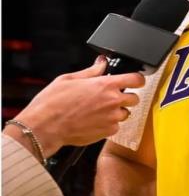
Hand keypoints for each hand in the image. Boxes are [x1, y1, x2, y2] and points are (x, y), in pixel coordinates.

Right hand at [9, 57, 144, 156]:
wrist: (44, 127)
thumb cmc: (53, 103)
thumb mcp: (70, 79)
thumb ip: (91, 71)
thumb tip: (101, 63)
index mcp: (106, 85)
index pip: (136, 79)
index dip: (138, 80)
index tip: (136, 81)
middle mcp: (113, 101)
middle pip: (135, 98)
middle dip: (126, 97)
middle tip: (112, 98)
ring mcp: (112, 118)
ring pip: (125, 114)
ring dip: (117, 112)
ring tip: (100, 111)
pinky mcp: (107, 132)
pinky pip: (116, 127)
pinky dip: (109, 124)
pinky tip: (95, 121)